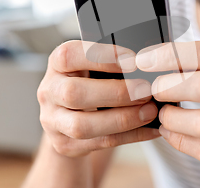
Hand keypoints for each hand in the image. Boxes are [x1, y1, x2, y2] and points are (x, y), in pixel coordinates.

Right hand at [37, 40, 160, 157]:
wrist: (71, 116)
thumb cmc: (91, 82)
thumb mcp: (94, 65)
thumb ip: (113, 62)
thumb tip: (149, 63)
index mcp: (57, 63)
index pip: (70, 55)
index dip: (102, 57)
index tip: (133, 60)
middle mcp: (49, 91)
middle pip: (74, 93)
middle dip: (116, 93)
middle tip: (146, 91)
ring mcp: (52, 121)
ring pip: (82, 125)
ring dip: (122, 119)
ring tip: (149, 111)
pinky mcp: (64, 144)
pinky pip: (99, 143)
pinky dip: (130, 136)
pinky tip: (150, 129)